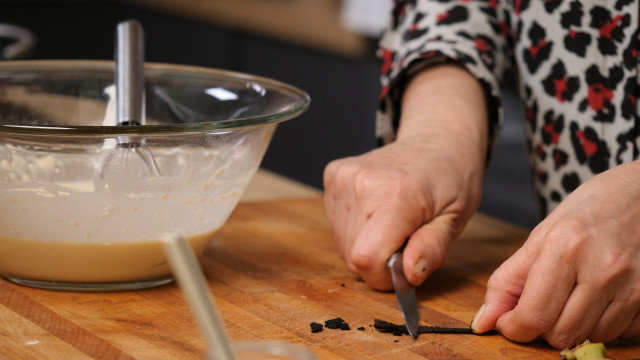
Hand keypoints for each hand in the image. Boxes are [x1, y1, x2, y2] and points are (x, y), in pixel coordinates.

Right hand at [323, 64, 487, 290]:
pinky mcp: (333, 175)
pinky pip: (336, 225)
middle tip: (405, 240)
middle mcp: (363, 183)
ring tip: (392, 223)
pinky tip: (377, 211)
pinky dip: (356, 229)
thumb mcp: (455, 218)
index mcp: (398, 194)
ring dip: (366, 246)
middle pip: (352, 256)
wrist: (436, 139)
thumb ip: (432, 248)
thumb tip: (409, 275)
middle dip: (378, 262)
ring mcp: (343, 177)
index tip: (403, 269)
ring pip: (342, 244)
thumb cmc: (451, 179)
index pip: (366, 258)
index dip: (383, 277)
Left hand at [472, 160, 639, 348]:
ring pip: (590, 338)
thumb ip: (509, 279)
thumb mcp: (543, 234)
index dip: (514, 328)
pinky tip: (600, 298)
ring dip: (574, 326)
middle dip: (543, 327)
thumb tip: (484, 321)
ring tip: (575, 294)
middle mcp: (603, 270)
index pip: (534, 315)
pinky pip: (621, 334)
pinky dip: (604, 324)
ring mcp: (633, 287)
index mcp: (566, 248)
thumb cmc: (591, 210)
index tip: (508, 323)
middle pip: (561, 334)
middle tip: (543, 304)